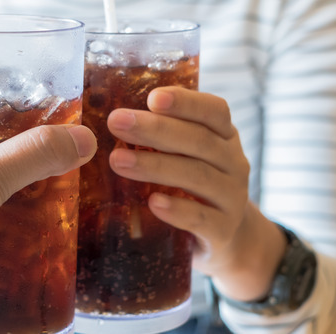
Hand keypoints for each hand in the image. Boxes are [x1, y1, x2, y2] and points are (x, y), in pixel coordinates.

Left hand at [106, 87, 284, 300]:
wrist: (226, 239)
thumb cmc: (194, 186)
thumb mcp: (186, 155)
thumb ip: (160, 136)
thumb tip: (102, 121)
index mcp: (224, 136)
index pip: (213, 110)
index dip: (185, 102)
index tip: (152, 98)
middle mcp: (233, 162)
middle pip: (199, 141)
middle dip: (156, 130)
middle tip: (116, 122)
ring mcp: (232, 197)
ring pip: (198, 176)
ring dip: (156, 166)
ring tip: (117, 161)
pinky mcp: (224, 231)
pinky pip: (202, 219)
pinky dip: (177, 210)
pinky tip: (152, 203)